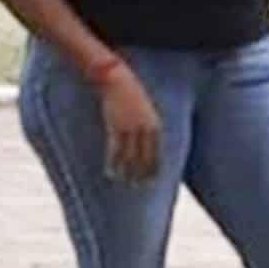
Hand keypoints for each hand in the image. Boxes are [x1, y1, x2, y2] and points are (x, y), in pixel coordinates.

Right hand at [97, 63, 161, 182]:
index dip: (155, 169)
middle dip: (143, 174)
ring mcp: (130, 129)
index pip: (158, 153)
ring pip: (130, 157)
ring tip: (124, 183)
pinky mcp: (116, 127)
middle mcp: (145, 130)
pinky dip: (113, 163)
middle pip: (145, 158)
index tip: (153, 181)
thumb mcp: (146, 112)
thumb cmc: (131, 95)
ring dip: (127, 173)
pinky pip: (114, 150)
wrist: (117, 79)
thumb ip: (148, 127)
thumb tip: (146, 142)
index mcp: (155, 126)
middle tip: (139, 187)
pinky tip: (110, 173)